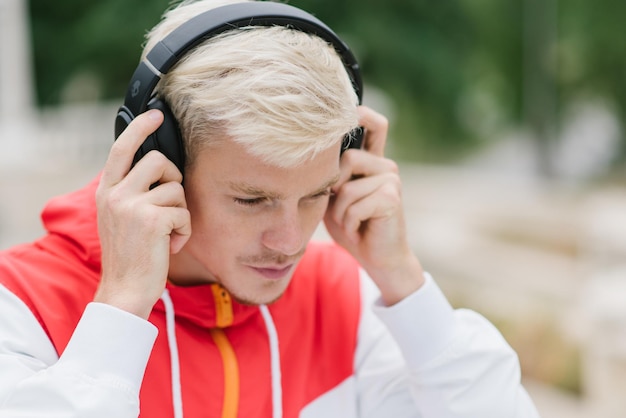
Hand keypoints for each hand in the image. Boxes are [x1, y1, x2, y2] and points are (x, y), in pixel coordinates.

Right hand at [94, 110, 190, 318]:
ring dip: (181, 212)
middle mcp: (115, 194)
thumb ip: (132, 192)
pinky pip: (184, 212)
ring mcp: (131, 205)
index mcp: (107, 191)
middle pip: (158, 160)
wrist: (125, 289)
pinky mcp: (151, 219)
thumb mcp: (121, 218)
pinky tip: (172, 245)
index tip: (156, 114)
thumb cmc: (131, 255)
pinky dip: (185, 230)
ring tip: (169, 233)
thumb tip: (160, 168)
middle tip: (172, 203)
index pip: (122, 149)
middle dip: (174, 179)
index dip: (140, 128)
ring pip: (176, 188)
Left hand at [324, 106, 424, 305]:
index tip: (348, 106)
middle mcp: (384, 165)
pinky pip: (354, 203)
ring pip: (346, 185)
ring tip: (351, 222)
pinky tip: (360, 228)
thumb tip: (312, 155)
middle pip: (345, 158)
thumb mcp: (334, 199)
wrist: (377, 258)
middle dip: (332, 189)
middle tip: (340, 210)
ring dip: (340, 212)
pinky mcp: (392, 196)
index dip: (362, 112)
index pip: (374, 124)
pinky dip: (349, 222)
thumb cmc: (352, 226)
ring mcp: (391, 178)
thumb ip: (329, 177)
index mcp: (371, 161)